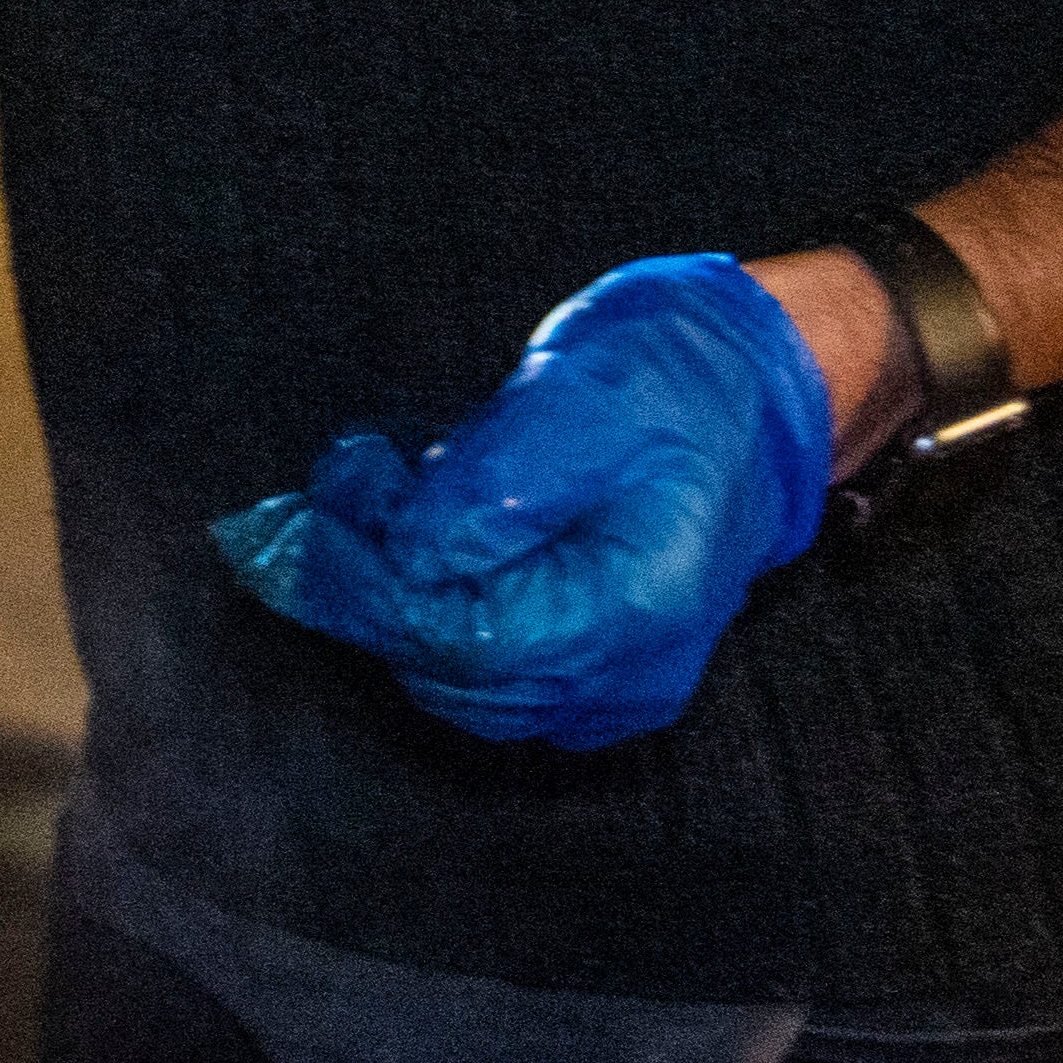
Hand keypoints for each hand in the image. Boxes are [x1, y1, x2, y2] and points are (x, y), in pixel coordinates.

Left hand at [213, 254, 834, 750]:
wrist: (755, 388)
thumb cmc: (671, 379)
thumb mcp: (573, 402)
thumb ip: (485, 492)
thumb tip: (402, 559)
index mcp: (636, 608)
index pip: (463, 640)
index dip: (369, 587)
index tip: (307, 521)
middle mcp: (630, 674)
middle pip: (453, 673)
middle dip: (372, 590)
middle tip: (340, 491)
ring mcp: (618, 683)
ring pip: (461, 681)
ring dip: (400, 600)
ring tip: (383, 501)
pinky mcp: (599, 666)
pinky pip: (491, 671)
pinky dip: (440, 612)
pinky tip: (433, 540)